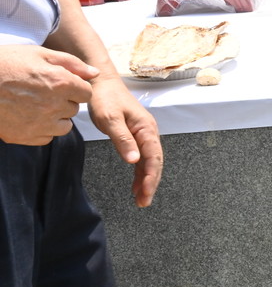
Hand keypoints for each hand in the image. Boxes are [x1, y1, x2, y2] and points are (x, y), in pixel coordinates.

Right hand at [0, 45, 96, 144]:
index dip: (76, 87)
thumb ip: (71, 63)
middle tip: (43, 92)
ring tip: (36, 105)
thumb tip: (94, 74)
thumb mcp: (39, 53)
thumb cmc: (5, 64)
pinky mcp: (25, 137)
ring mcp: (39, 124)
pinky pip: (47, 137)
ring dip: (56, 117)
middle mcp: (54, 106)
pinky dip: (42, 129)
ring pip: (64, 126)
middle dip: (64, 101)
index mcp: (61, 83)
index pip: (86, 93)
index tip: (62, 84)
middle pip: (74, 109)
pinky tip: (27, 116)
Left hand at [87, 77, 163, 207]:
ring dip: (146, 180)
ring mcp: (143, 134)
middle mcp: (149, 132)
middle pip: (155, 162)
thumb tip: (134, 161)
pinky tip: (136, 184)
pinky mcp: (135, 136)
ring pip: (149, 161)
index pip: (153, 158)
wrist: (101, 84)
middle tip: (143, 202)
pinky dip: (140, 172)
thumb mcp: (110, 119)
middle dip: (151, 183)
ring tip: (140, 198)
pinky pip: (142, 157)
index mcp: (146, 129)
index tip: (146, 193)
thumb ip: (123, 140)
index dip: (151, 177)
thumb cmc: (106, 99)